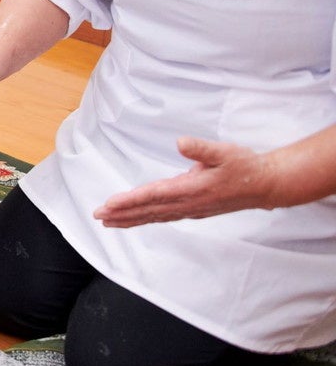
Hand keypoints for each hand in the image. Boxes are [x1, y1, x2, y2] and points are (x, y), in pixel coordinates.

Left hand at [94, 137, 268, 226]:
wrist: (266, 186)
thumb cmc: (245, 166)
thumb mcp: (225, 152)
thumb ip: (201, 148)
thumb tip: (181, 142)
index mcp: (191, 189)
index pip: (153, 195)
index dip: (130, 200)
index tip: (109, 205)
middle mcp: (188, 203)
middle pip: (148, 210)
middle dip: (122, 214)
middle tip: (98, 217)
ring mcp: (190, 209)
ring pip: (154, 216)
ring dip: (130, 219)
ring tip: (109, 222)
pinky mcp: (193, 209)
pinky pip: (163, 217)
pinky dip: (146, 219)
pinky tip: (136, 220)